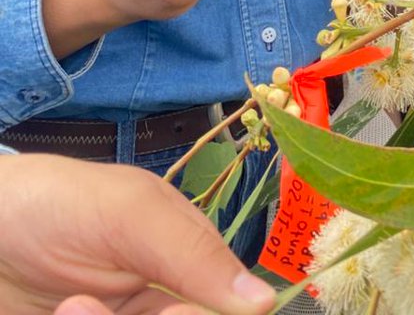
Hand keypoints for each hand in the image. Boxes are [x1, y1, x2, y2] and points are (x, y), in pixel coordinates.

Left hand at [0, 154, 273, 314]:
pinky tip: (58, 314)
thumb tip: (267, 301)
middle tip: (99, 306)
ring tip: (69, 308)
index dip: (205, 314)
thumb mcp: (130, 213)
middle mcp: (161, 305)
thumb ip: (195, 253)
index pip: (229, 307)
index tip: (173, 308)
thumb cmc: (55, 202)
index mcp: (188, 265)